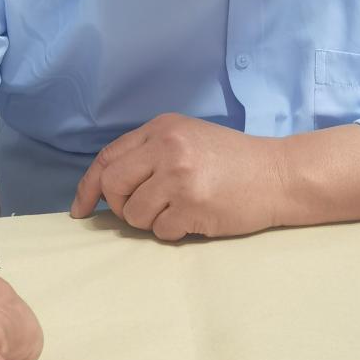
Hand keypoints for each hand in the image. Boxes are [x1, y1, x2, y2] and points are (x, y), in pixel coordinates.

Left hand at [69, 113, 285, 240]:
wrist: (278, 174)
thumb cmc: (233, 160)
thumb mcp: (188, 138)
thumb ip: (149, 153)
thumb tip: (103, 188)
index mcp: (162, 127)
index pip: (108, 157)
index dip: (89, 186)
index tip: (81, 209)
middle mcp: (167, 147)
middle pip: (113, 186)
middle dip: (120, 206)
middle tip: (145, 208)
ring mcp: (179, 176)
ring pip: (133, 214)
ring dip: (151, 220)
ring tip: (180, 208)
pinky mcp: (193, 205)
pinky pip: (160, 231)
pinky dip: (174, 231)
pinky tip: (196, 217)